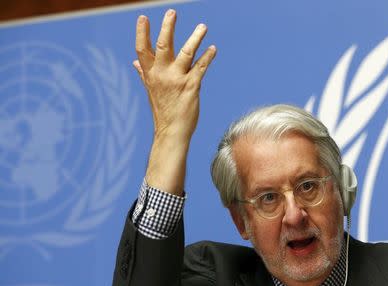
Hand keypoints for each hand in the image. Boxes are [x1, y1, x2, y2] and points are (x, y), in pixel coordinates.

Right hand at [133, 10, 215, 141]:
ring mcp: (176, 80)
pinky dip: (208, 57)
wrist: (171, 132)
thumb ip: (144, 74)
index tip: (143, 18)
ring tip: (203, 26)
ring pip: (186, 53)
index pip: (142, 50)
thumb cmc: (163, 110)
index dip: (141, 33)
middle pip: (162, 46)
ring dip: (195, 38)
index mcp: (150, 75)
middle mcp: (161, 75)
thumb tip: (134, 63)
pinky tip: (213, 49)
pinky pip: (201, 67)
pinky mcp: (191, 87)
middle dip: (167, 28)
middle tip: (172, 12)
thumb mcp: (150, 90)